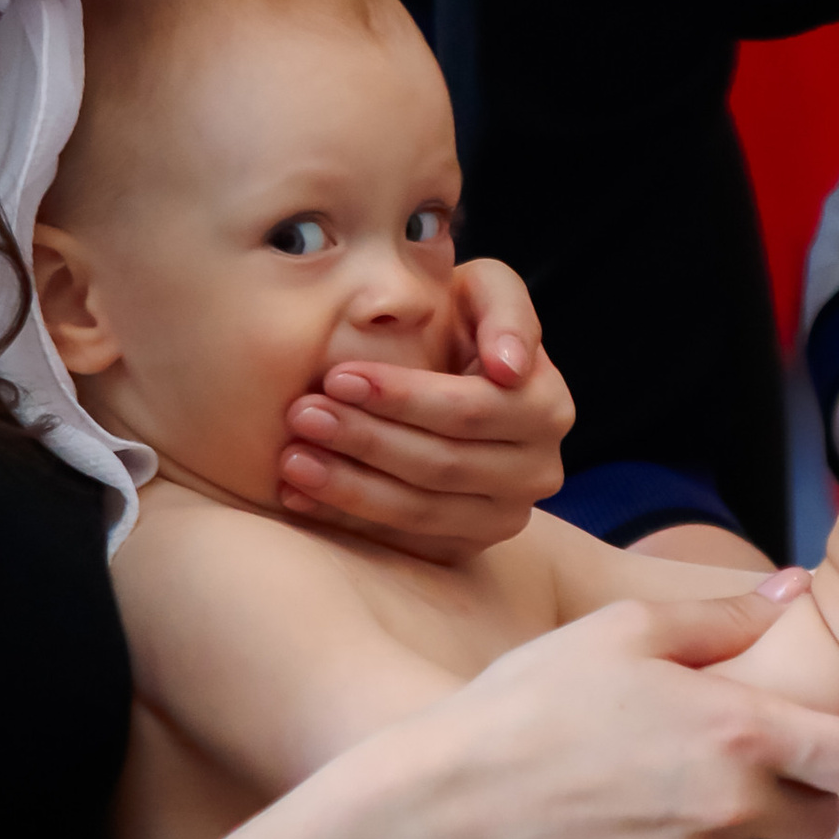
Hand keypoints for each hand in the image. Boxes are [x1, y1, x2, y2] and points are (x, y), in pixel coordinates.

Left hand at [276, 257, 573, 555]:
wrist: (450, 379)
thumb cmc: (458, 322)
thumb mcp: (485, 291)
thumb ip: (505, 307)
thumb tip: (508, 368)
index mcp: (547, 406)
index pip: (469, 410)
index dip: (402, 396)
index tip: (338, 377)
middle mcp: (537, 471)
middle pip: (442, 464)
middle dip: (366, 439)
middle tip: (302, 415)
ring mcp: (503, 517)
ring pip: (422, 511)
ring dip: (350, 486)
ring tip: (292, 459)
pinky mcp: (467, 546)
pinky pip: (405, 543)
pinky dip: (347, 520)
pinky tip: (300, 495)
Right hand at [426, 592, 838, 838]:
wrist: (451, 806)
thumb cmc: (533, 702)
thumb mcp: (625, 630)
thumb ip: (724, 616)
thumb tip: (795, 591)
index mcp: (741, 732)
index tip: (832, 740)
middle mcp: (736, 810)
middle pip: (824, 819)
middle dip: (797, 791)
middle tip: (731, 757)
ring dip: (731, 824)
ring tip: (654, 783)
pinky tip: (621, 822)